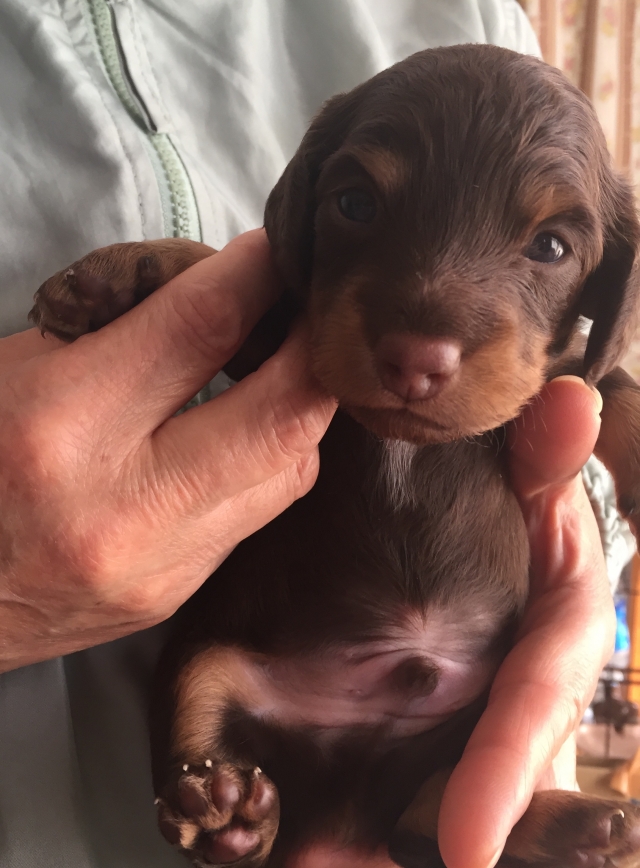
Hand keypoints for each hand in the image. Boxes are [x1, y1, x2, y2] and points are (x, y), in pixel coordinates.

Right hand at [0, 230, 335, 669]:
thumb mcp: (18, 368)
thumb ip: (123, 329)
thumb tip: (219, 294)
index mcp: (62, 423)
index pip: (201, 327)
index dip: (258, 275)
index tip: (280, 249)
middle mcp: (125, 503)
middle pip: (283, 413)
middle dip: (317, 346)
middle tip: (316, 308)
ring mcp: (162, 564)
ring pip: (291, 467)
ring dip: (302, 405)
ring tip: (284, 367)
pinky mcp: (178, 594)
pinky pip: (259, 511)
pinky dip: (271, 458)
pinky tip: (249, 433)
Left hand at [276, 378, 611, 867]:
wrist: (468, 497)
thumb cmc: (512, 487)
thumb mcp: (530, 468)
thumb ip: (543, 450)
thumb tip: (568, 403)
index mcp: (554, 627)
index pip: (538, 704)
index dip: (509, 770)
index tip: (467, 846)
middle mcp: (512, 679)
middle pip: (494, 780)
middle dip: (448, 836)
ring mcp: (469, 698)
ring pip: (441, 786)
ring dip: (393, 844)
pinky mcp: (420, 703)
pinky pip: (396, 768)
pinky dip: (361, 815)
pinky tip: (304, 847)